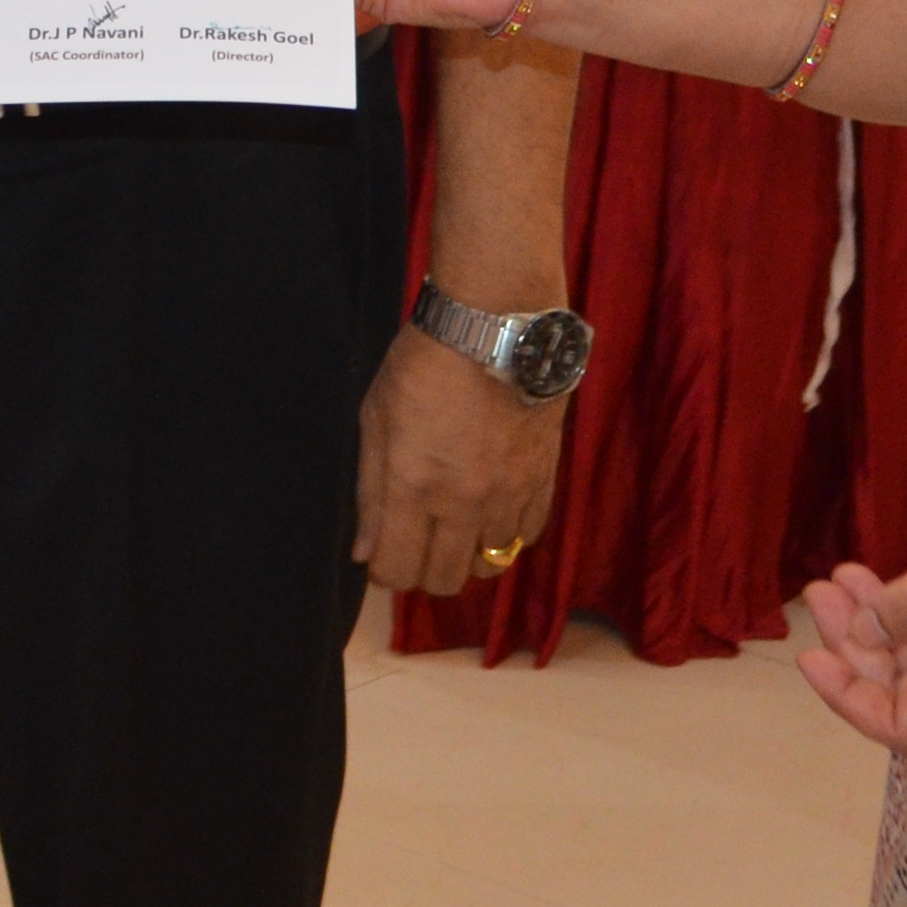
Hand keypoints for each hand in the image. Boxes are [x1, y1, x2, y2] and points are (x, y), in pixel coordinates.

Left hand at [356, 321, 565, 594]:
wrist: (494, 325)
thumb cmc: (422, 363)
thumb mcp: (376, 418)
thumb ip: (370, 492)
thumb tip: (364, 553)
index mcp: (412, 486)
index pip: (397, 571)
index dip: (384, 570)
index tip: (384, 550)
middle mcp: (461, 502)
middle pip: (444, 580)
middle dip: (423, 569)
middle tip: (419, 538)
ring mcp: (507, 494)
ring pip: (489, 566)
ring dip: (467, 554)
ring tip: (457, 525)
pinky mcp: (542, 479)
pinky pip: (526, 536)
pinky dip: (506, 533)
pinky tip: (493, 509)